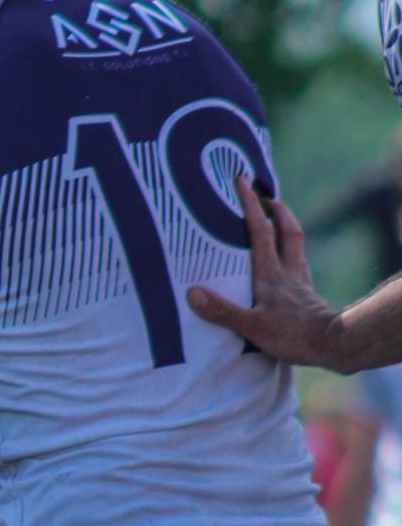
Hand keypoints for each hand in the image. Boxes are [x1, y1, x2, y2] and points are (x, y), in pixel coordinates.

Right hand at [187, 177, 346, 368]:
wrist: (334, 344)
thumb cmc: (293, 335)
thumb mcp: (252, 327)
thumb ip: (223, 310)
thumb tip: (192, 293)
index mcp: (271, 274)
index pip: (260, 231)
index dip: (251, 205)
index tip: (242, 181)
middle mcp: (287, 272)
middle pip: (287, 231)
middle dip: (277, 210)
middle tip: (266, 195)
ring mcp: (300, 284)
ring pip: (296, 247)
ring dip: (287, 229)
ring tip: (277, 222)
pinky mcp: (308, 297)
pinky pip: (299, 268)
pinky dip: (293, 257)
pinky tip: (289, 264)